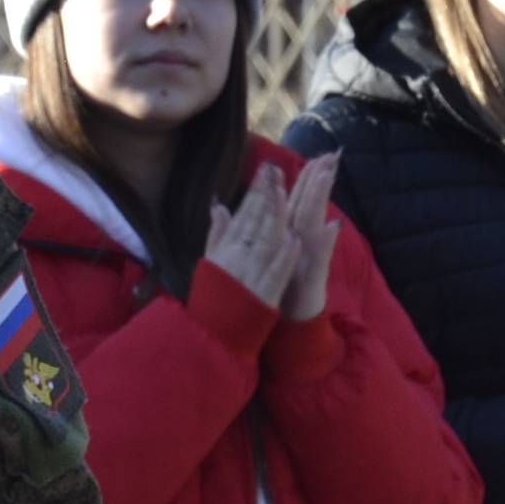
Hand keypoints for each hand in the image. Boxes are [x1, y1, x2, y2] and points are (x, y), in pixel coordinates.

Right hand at [201, 164, 302, 310]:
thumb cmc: (213, 295)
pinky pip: (276, 272)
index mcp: (227, 248)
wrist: (211, 333)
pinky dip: (284, 256)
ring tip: (285, 193)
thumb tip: (219, 206)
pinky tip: (294, 240)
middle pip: (255, 222)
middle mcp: (238, 257)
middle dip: (266, 195)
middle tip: (277, 170)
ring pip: (266, 241)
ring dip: (275, 218)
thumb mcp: (210, 261)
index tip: (266, 170)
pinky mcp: (265, 293)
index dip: (255, 191)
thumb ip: (217, 233)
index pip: (244, 214)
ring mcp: (252, 274)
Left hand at [275, 153, 342, 322]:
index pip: (298, 201)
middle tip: (331, 154)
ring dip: (321, 200)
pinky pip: (319, 258)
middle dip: (319, 179)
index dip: (305, 178)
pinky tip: (334, 225)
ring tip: (328, 176)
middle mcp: (303, 244)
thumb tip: (275, 206)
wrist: (295, 325)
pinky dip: (326, 242)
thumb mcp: (278, 258)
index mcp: (290, 236)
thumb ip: (277, 231)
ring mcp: (311, 259)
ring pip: (316, 224)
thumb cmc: (286, 289)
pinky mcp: (313, 278)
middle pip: (311, 206)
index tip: (313, 155)